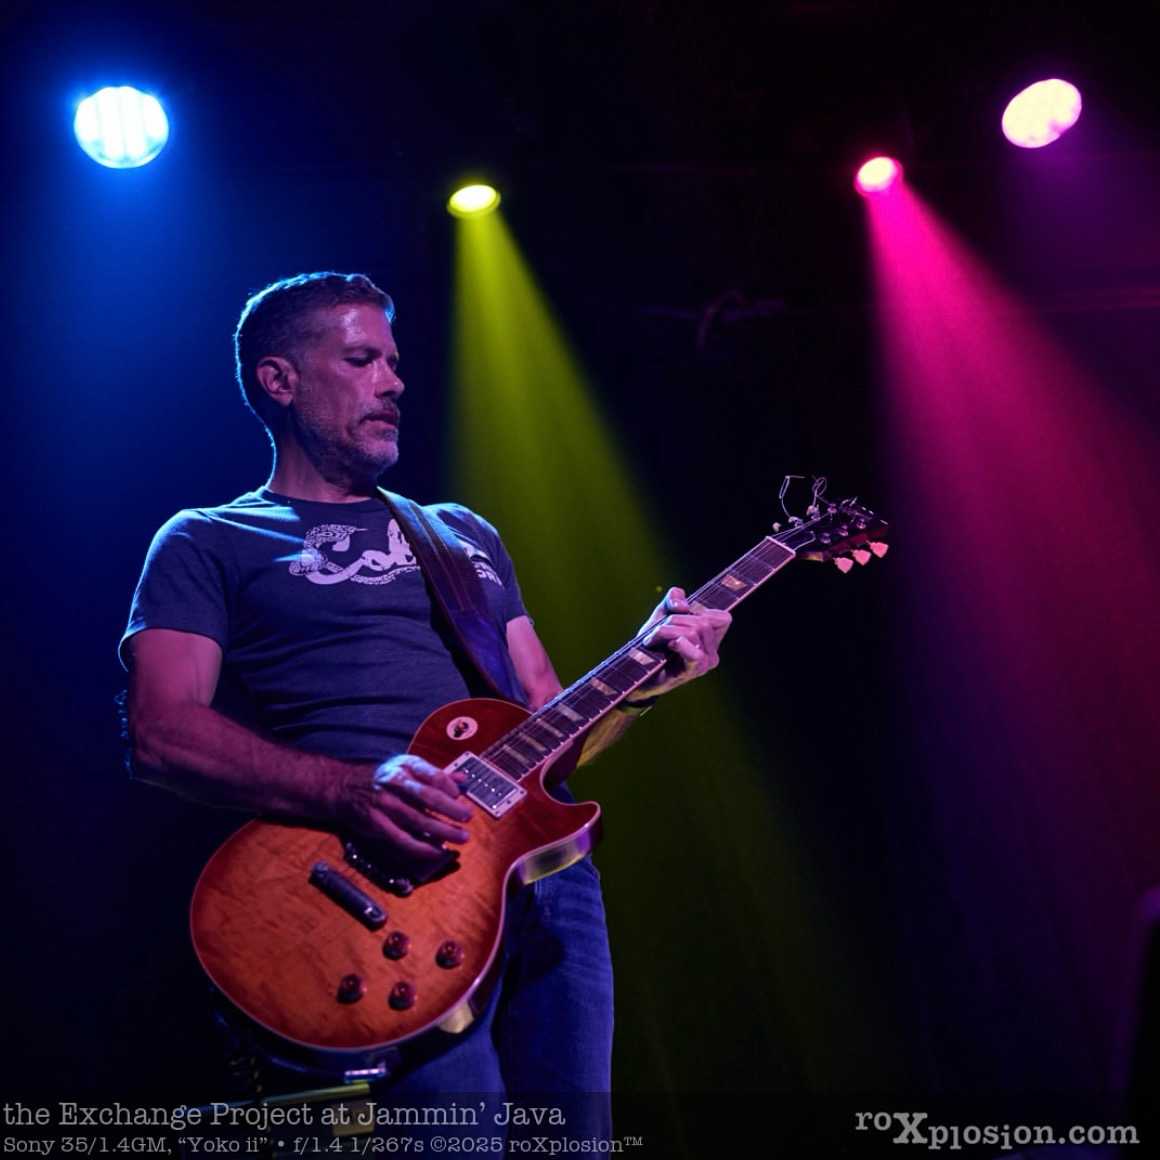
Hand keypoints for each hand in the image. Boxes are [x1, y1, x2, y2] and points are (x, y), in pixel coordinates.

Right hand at [337, 753, 471, 859]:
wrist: (343, 787)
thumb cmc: (380, 777)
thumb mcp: (405, 767)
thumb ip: (434, 774)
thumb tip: (462, 780)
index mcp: (406, 766)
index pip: (434, 776)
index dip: (451, 789)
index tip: (461, 798)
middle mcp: (396, 783)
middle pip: (429, 797)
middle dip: (452, 809)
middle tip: (467, 818)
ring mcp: (385, 804)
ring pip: (419, 820)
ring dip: (443, 831)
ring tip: (461, 837)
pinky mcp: (377, 824)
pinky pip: (403, 839)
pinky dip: (422, 847)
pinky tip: (436, 850)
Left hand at [635, 587, 731, 699]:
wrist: (637, 669)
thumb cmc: (653, 643)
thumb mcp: (662, 614)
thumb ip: (673, 599)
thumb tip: (683, 605)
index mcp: (711, 638)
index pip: (723, 618)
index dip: (701, 610)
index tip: (680, 615)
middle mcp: (713, 652)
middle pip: (703, 622)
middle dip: (675, 619)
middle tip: (657, 629)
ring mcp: (705, 664)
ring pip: (693, 633)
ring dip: (666, 631)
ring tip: (652, 639)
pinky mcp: (692, 673)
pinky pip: (695, 655)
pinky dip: (681, 645)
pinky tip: (669, 645)